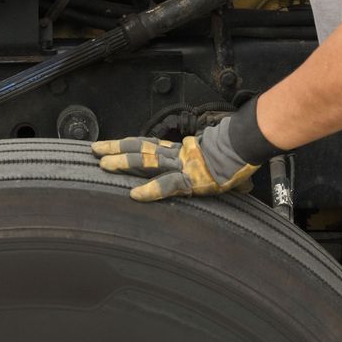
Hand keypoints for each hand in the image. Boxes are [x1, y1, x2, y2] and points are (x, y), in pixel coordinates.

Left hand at [92, 99, 278, 201]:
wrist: (247, 146)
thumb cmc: (238, 152)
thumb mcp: (221, 162)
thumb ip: (221, 173)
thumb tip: (238, 184)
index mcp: (180, 151)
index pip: (148, 146)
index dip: (128, 146)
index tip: (109, 147)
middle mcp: (175, 155)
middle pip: (139, 148)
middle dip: (115, 149)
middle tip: (94, 149)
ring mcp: (181, 166)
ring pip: (146, 161)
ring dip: (123, 162)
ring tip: (104, 164)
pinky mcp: (190, 180)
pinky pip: (168, 185)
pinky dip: (151, 190)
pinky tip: (134, 195)